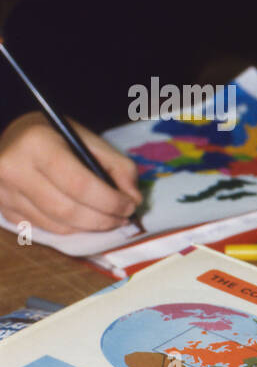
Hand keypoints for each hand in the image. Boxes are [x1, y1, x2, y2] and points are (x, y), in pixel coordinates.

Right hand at [0, 111, 141, 233]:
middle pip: (67, 210)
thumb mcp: (87, 138)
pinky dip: (70, 229)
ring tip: (109, 219)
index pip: (79, 184)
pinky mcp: (2, 209)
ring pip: (57, 225)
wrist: (13, 140)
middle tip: (123, 217)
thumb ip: (118, 165)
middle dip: (103, 219)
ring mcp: (3, 192)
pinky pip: (44, 229)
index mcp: (36, 144)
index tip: (130, 205)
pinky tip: (83, 219)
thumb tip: (134, 199)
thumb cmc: (55, 137)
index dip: (110, 201)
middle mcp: (13, 169)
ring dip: (90, 228)